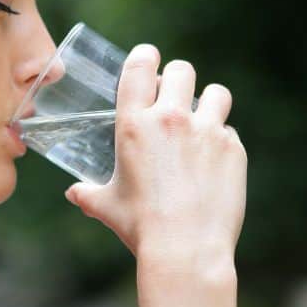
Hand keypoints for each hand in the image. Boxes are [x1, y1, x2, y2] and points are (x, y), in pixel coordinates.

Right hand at [65, 44, 246, 265]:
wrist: (186, 249)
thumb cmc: (141, 227)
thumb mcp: (107, 207)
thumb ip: (88, 194)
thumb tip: (74, 194)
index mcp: (134, 124)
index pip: (139, 66)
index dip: (145, 56)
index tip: (149, 59)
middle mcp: (171, 119)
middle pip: (182, 70)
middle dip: (177, 79)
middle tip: (175, 97)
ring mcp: (206, 131)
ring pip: (216, 93)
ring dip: (208, 102)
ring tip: (202, 122)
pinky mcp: (232, 148)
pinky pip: (229, 131)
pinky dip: (222, 141)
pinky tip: (213, 163)